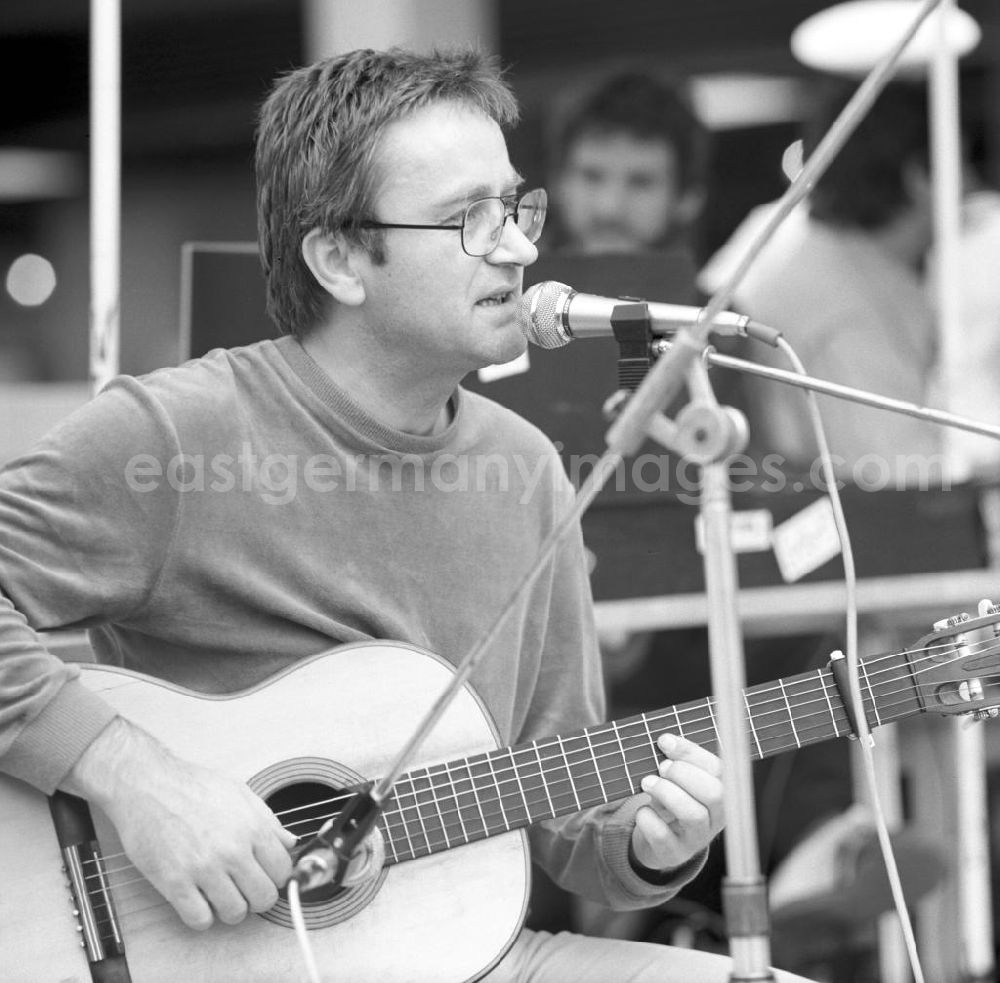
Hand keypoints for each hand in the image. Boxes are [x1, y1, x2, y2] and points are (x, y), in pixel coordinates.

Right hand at [64, 718, 296, 930]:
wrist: (147, 785)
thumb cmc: (192, 785)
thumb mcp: (240, 792)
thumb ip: (267, 820)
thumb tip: (289, 843)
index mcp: (252, 827)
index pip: (282, 870)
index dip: (275, 876)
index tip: (265, 875)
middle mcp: (232, 850)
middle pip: (263, 898)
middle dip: (257, 897)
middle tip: (244, 887)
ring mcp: (203, 869)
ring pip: (235, 913)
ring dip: (230, 908)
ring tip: (220, 893)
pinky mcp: (174, 883)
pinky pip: (200, 920)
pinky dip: (202, 917)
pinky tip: (198, 899)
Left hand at [631, 732, 724, 873]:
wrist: (658, 839)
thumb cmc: (672, 799)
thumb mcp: (678, 778)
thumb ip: (677, 759)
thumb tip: (667, 741)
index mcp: (723, 792)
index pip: (720, 769)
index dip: (691, 752)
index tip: (664, 742)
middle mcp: (716, 817)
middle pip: (715, 794)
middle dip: (683, 773)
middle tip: (661, 767)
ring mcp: (697, 838)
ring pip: (693, 815)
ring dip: (666, 793)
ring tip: (647, 783)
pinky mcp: (674, 853)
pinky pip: (663, 836)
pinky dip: (648, 818)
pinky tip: (643, 811)